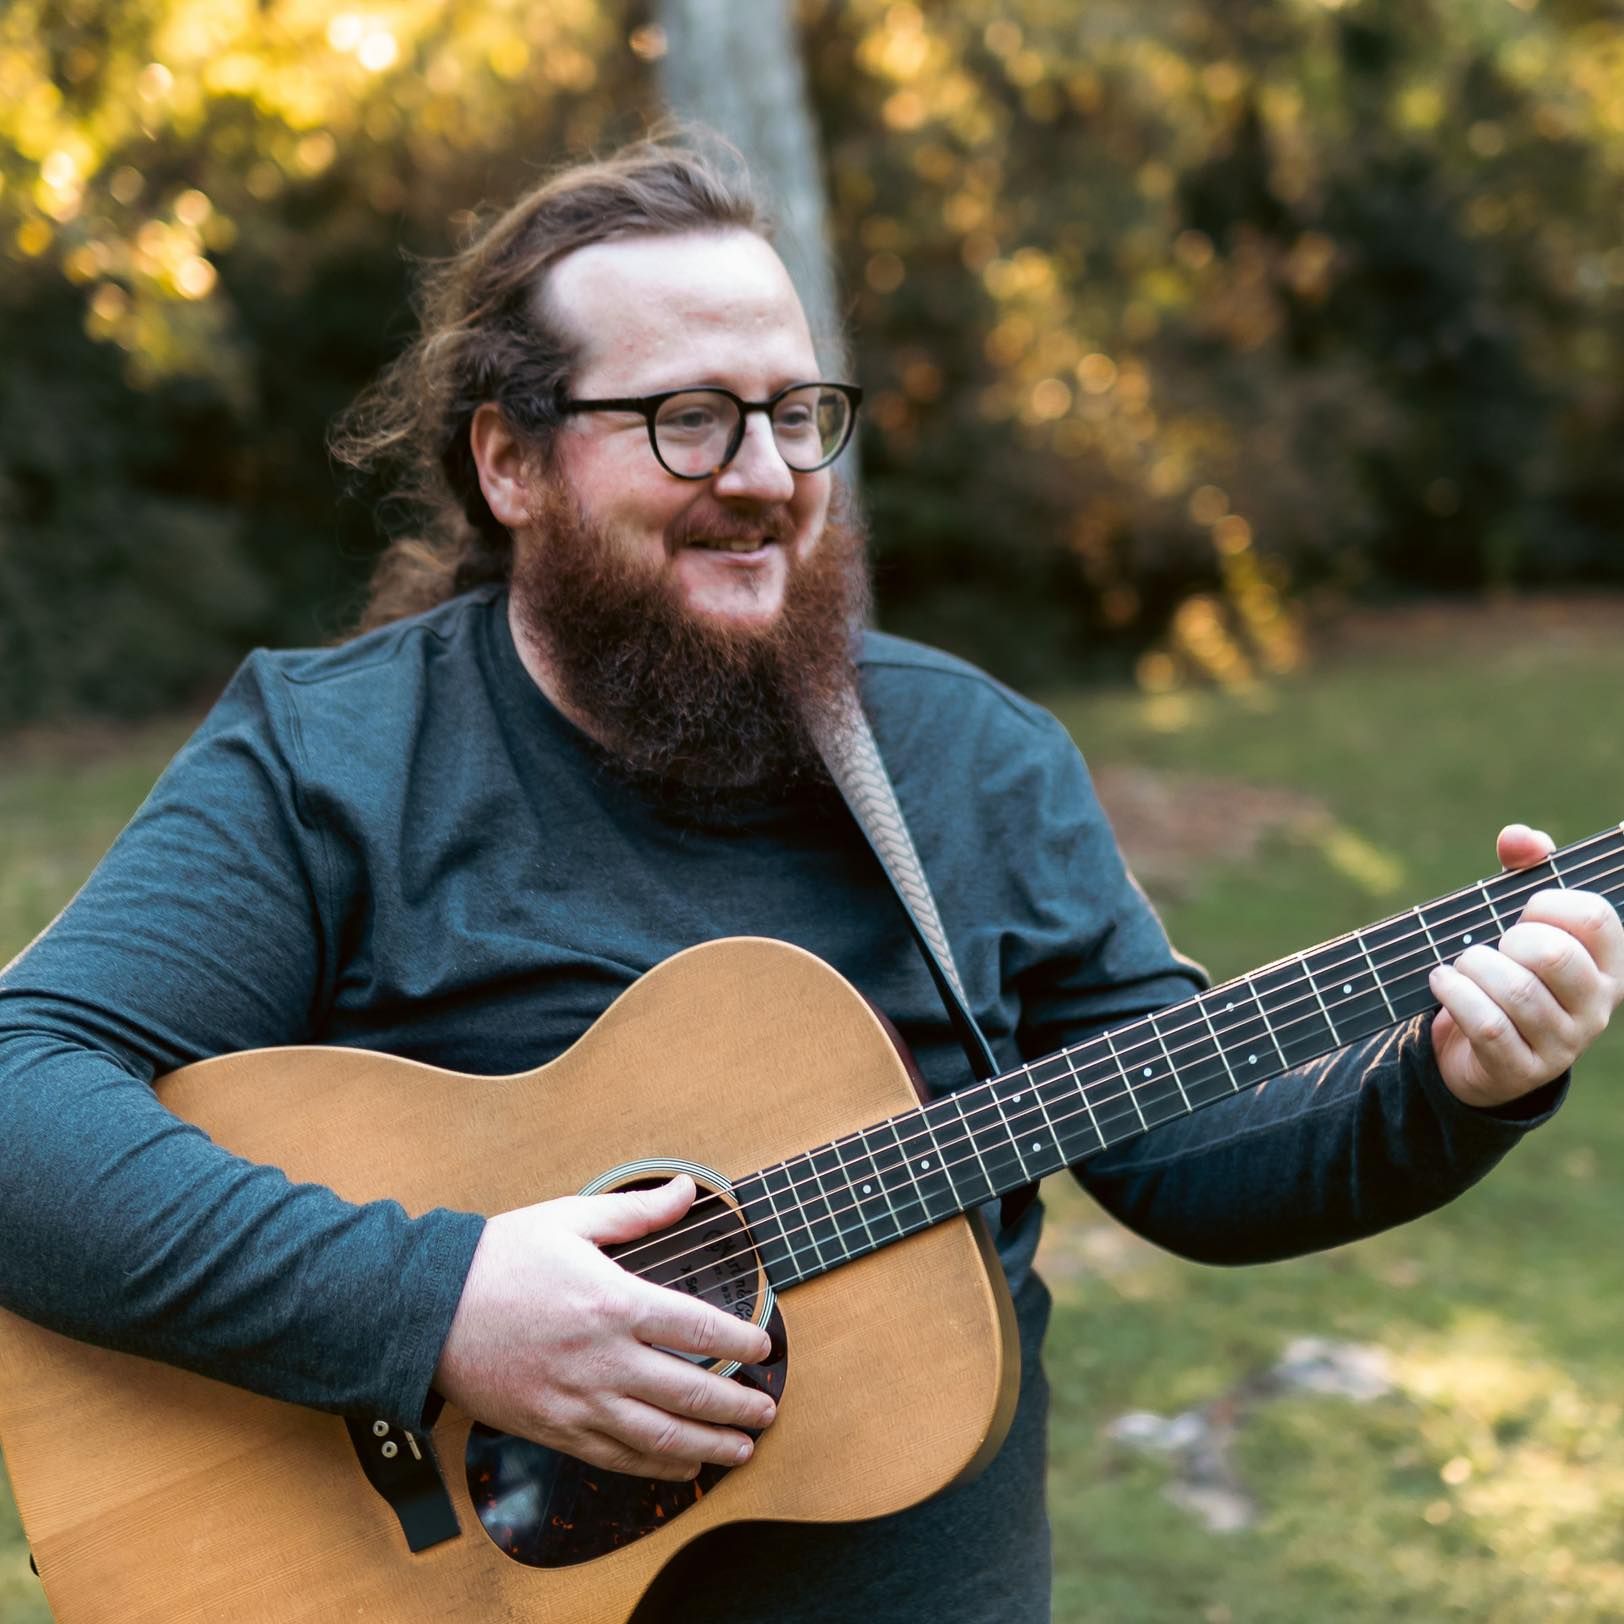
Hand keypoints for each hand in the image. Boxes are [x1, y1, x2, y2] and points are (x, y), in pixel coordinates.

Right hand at [432, 1175, 774, 1480]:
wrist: (426, 1312)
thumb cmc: (496, 1261)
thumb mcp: (569, 1219)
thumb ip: (635, 1212)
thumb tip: (685, 1190)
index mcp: (614, 1302)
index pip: (698, 1327)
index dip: (741, 1341)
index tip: (763, 1346)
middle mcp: (604, 1359)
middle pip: (691, 1391)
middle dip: (738, 1404)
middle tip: (768, 1407)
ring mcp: (580, 1402)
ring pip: (661, 1436)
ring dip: (710, 1445)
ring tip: (743, 1448)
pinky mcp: (555, 1429)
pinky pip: (617, 1458)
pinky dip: (658, 1467)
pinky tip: (683, 1465)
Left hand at [1430, 824, 1623, 1108]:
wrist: (1482, 1055)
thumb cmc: (1508, 973)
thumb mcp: (1520, 923)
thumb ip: (1524, 871)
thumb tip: (1519, 837)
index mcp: (1605, 966)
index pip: (1595, 918)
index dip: (1548, 903)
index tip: (1522, 912)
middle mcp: (1594, 1007)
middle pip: (1554, 955)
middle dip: (1508, 940)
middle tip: (1492, 945)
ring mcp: (1562, 1044)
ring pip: (1516, 992)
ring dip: (1473, 967)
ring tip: (1459, 964)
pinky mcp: (1520, 1070)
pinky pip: (1487, 1025)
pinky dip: (1455, 995)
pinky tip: (1441, 981)